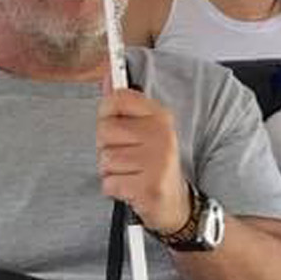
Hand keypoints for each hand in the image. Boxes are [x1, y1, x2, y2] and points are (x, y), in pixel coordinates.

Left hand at [97, 88, 192, 232]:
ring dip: (111, 170)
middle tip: (127, 157)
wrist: (176, 204)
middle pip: (104, 130)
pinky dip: (114, 189)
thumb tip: (107, 75)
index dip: (107, 113)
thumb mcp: (144, 130)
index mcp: (159, 116)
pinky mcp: (149, 186)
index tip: (118, 125)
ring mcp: (157, 161)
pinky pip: (109, 182)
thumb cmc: (154, 165)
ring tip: (131, 173)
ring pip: (105, 159)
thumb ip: (123, 104)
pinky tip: (132, 188)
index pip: (117, 98)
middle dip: (107, 147)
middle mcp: (161, 135)